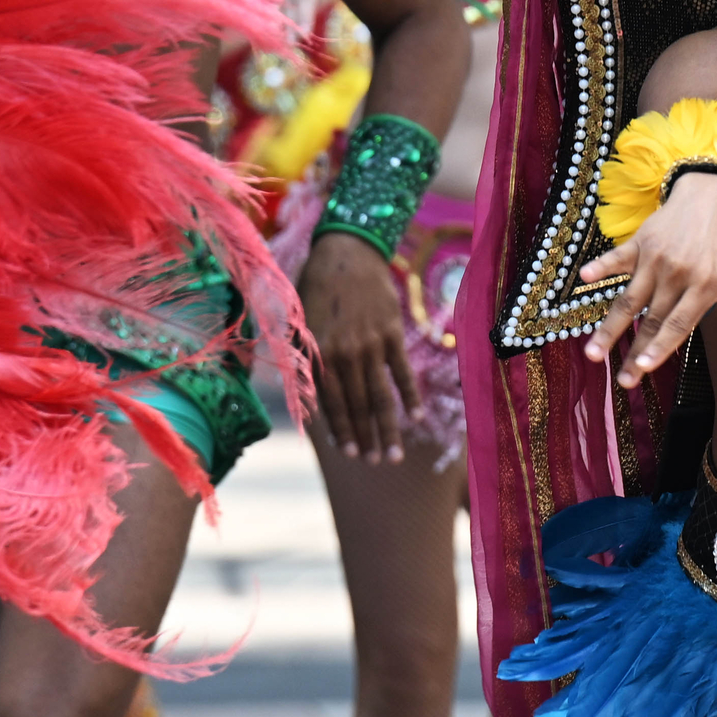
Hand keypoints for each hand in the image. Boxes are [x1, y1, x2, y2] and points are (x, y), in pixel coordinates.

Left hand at [299, 231, 415, 459]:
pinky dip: (410, 395)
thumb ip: (303, 356)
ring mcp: (371, 345)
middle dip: (365, 439)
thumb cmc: (316, 285)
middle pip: (358, 406)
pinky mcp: (391, 333)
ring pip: (380, 396)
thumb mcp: (299, 320)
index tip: (349, 454)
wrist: (347, 251)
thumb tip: (304, 393)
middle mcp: (345, 353)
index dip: (341, 430)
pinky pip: (402, 371)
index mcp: (320, 352)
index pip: (331, 402)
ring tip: (392, 456)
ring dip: (387, 429)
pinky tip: (417, 418)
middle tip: (374, 464)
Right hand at [579, 172, 716, 390]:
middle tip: (622, 381)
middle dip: (634, 353)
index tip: (643, 369)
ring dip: (609, 328)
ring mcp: (656, 257)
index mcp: (705, 286)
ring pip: (628, 299)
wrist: (715, 194)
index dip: (660, 347)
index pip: (679, 323)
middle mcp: (678, 273)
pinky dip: (601, 267)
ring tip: (592, 353)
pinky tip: (585, 278)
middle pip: (652, 319)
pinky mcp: (640, 242)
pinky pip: (617, 258)